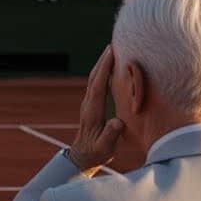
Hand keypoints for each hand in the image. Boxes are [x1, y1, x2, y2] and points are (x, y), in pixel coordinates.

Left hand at [69, 45, 124, 175]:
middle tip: (113, 44)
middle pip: (94, 77)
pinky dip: (103, 72)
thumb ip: (110, 135)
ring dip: (102, 64)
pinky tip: (110, 66)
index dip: (104, 69)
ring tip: (112, 50)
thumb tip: (117, 122)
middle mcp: (88, 104)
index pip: (98, 86)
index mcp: (92, 112)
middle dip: (103, 60)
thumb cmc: (96, 153)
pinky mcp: (91, 105)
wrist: (83, 157)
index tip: (111, 53)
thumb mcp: (104, 148)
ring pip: (94, 79)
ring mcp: (88, 104)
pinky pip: (97, 84)